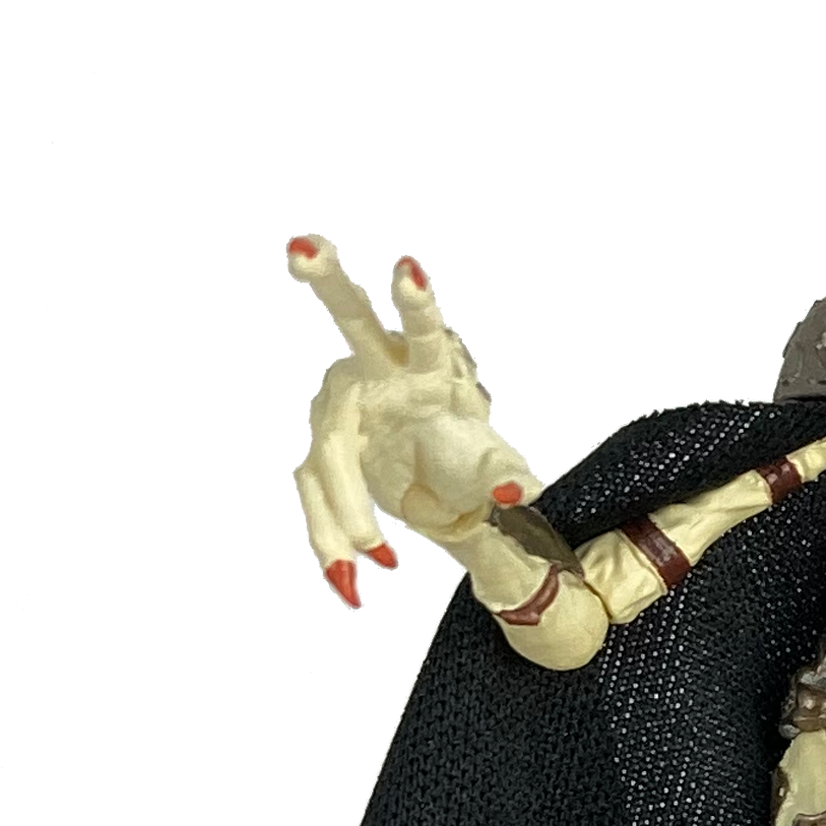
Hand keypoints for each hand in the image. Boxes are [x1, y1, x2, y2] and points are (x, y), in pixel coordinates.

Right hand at [287, 237, 542, 604]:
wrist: (437, 486)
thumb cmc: (467, 456)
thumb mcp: (494, 470)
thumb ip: (506, 479)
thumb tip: (522, 493)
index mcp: (427, 368)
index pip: (425, 331)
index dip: (416, 304)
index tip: (409, 267)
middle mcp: (375, 370)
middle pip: (350, 319)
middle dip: (328, 280)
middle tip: (303, 245)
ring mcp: (341, 405)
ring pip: (328, 451)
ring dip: (346, 508)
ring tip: (373, 558)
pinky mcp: (321, 449)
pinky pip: (317, 496)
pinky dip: (330, 538)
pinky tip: (350, 580)